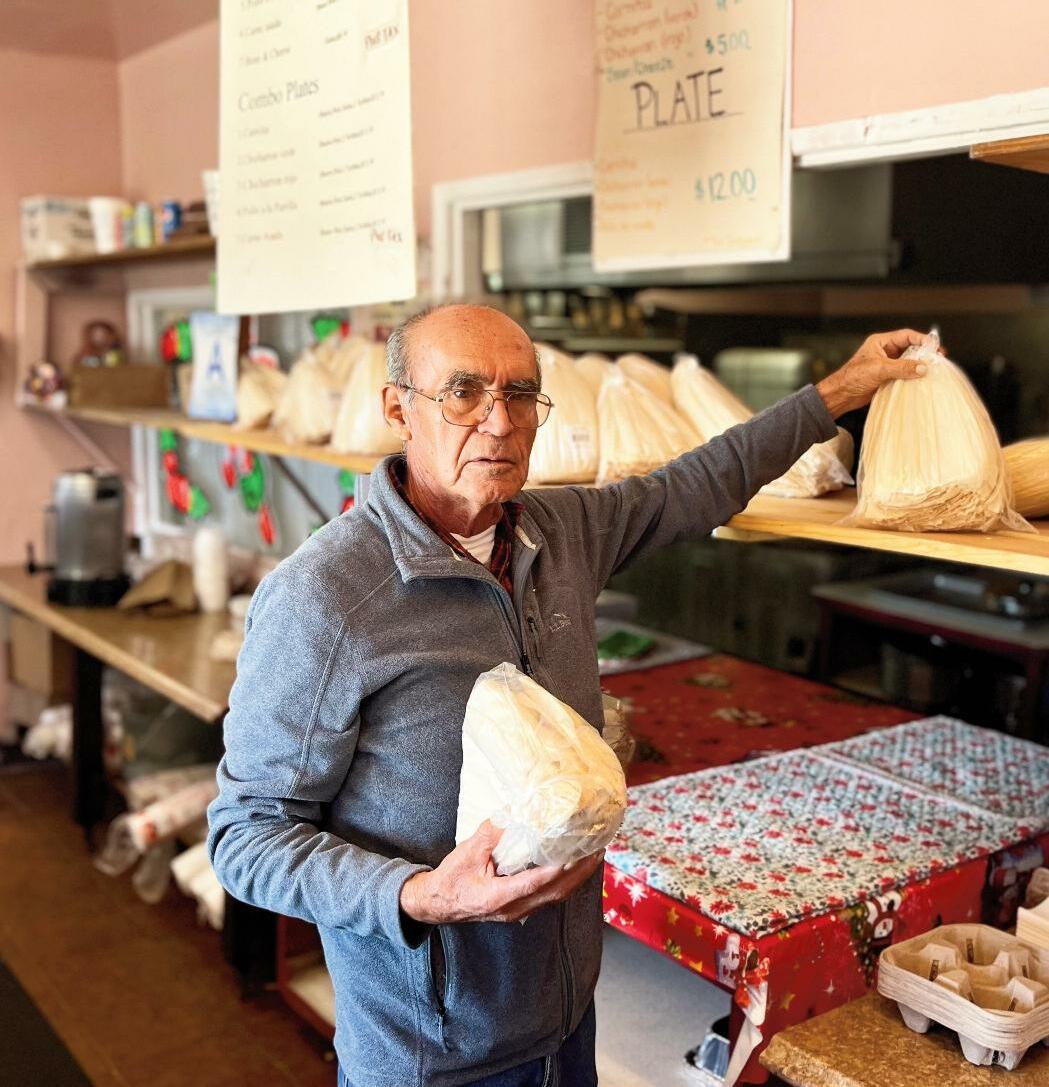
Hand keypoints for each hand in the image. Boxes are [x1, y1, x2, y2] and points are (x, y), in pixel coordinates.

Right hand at [400, 821, 604, 924]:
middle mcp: (514, 909)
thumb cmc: (451, 879)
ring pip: (556, 897)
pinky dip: (566, 882)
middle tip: (596, 850)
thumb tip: (517, 813)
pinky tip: (575, 867)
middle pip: (555, 893)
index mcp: (499, 897)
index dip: (556, 870)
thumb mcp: (469, 851)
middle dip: (579, 873)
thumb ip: (493, 833)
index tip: (575, 855)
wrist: (437, 904)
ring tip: (593, 856)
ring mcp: (518, 911)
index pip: (535, 883)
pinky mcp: (520, 908)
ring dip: (577, 878)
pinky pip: (549, 896)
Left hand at [816, 329, 941, 417]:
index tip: (934, 347)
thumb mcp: (879, 369)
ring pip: (909, 362)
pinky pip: (905, 374)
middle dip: (924, 353)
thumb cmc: (852, 378)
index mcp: (881, 342)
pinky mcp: (887, 377)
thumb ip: (901, 367)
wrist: (840, 396)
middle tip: (938, 359)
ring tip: (933, 370)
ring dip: (920, 365)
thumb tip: (923, 367)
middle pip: (910, 348)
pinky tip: (922, 380)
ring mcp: (887, 365)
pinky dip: (914, 376)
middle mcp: (885, 351)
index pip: (906, 335)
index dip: (922, 339)